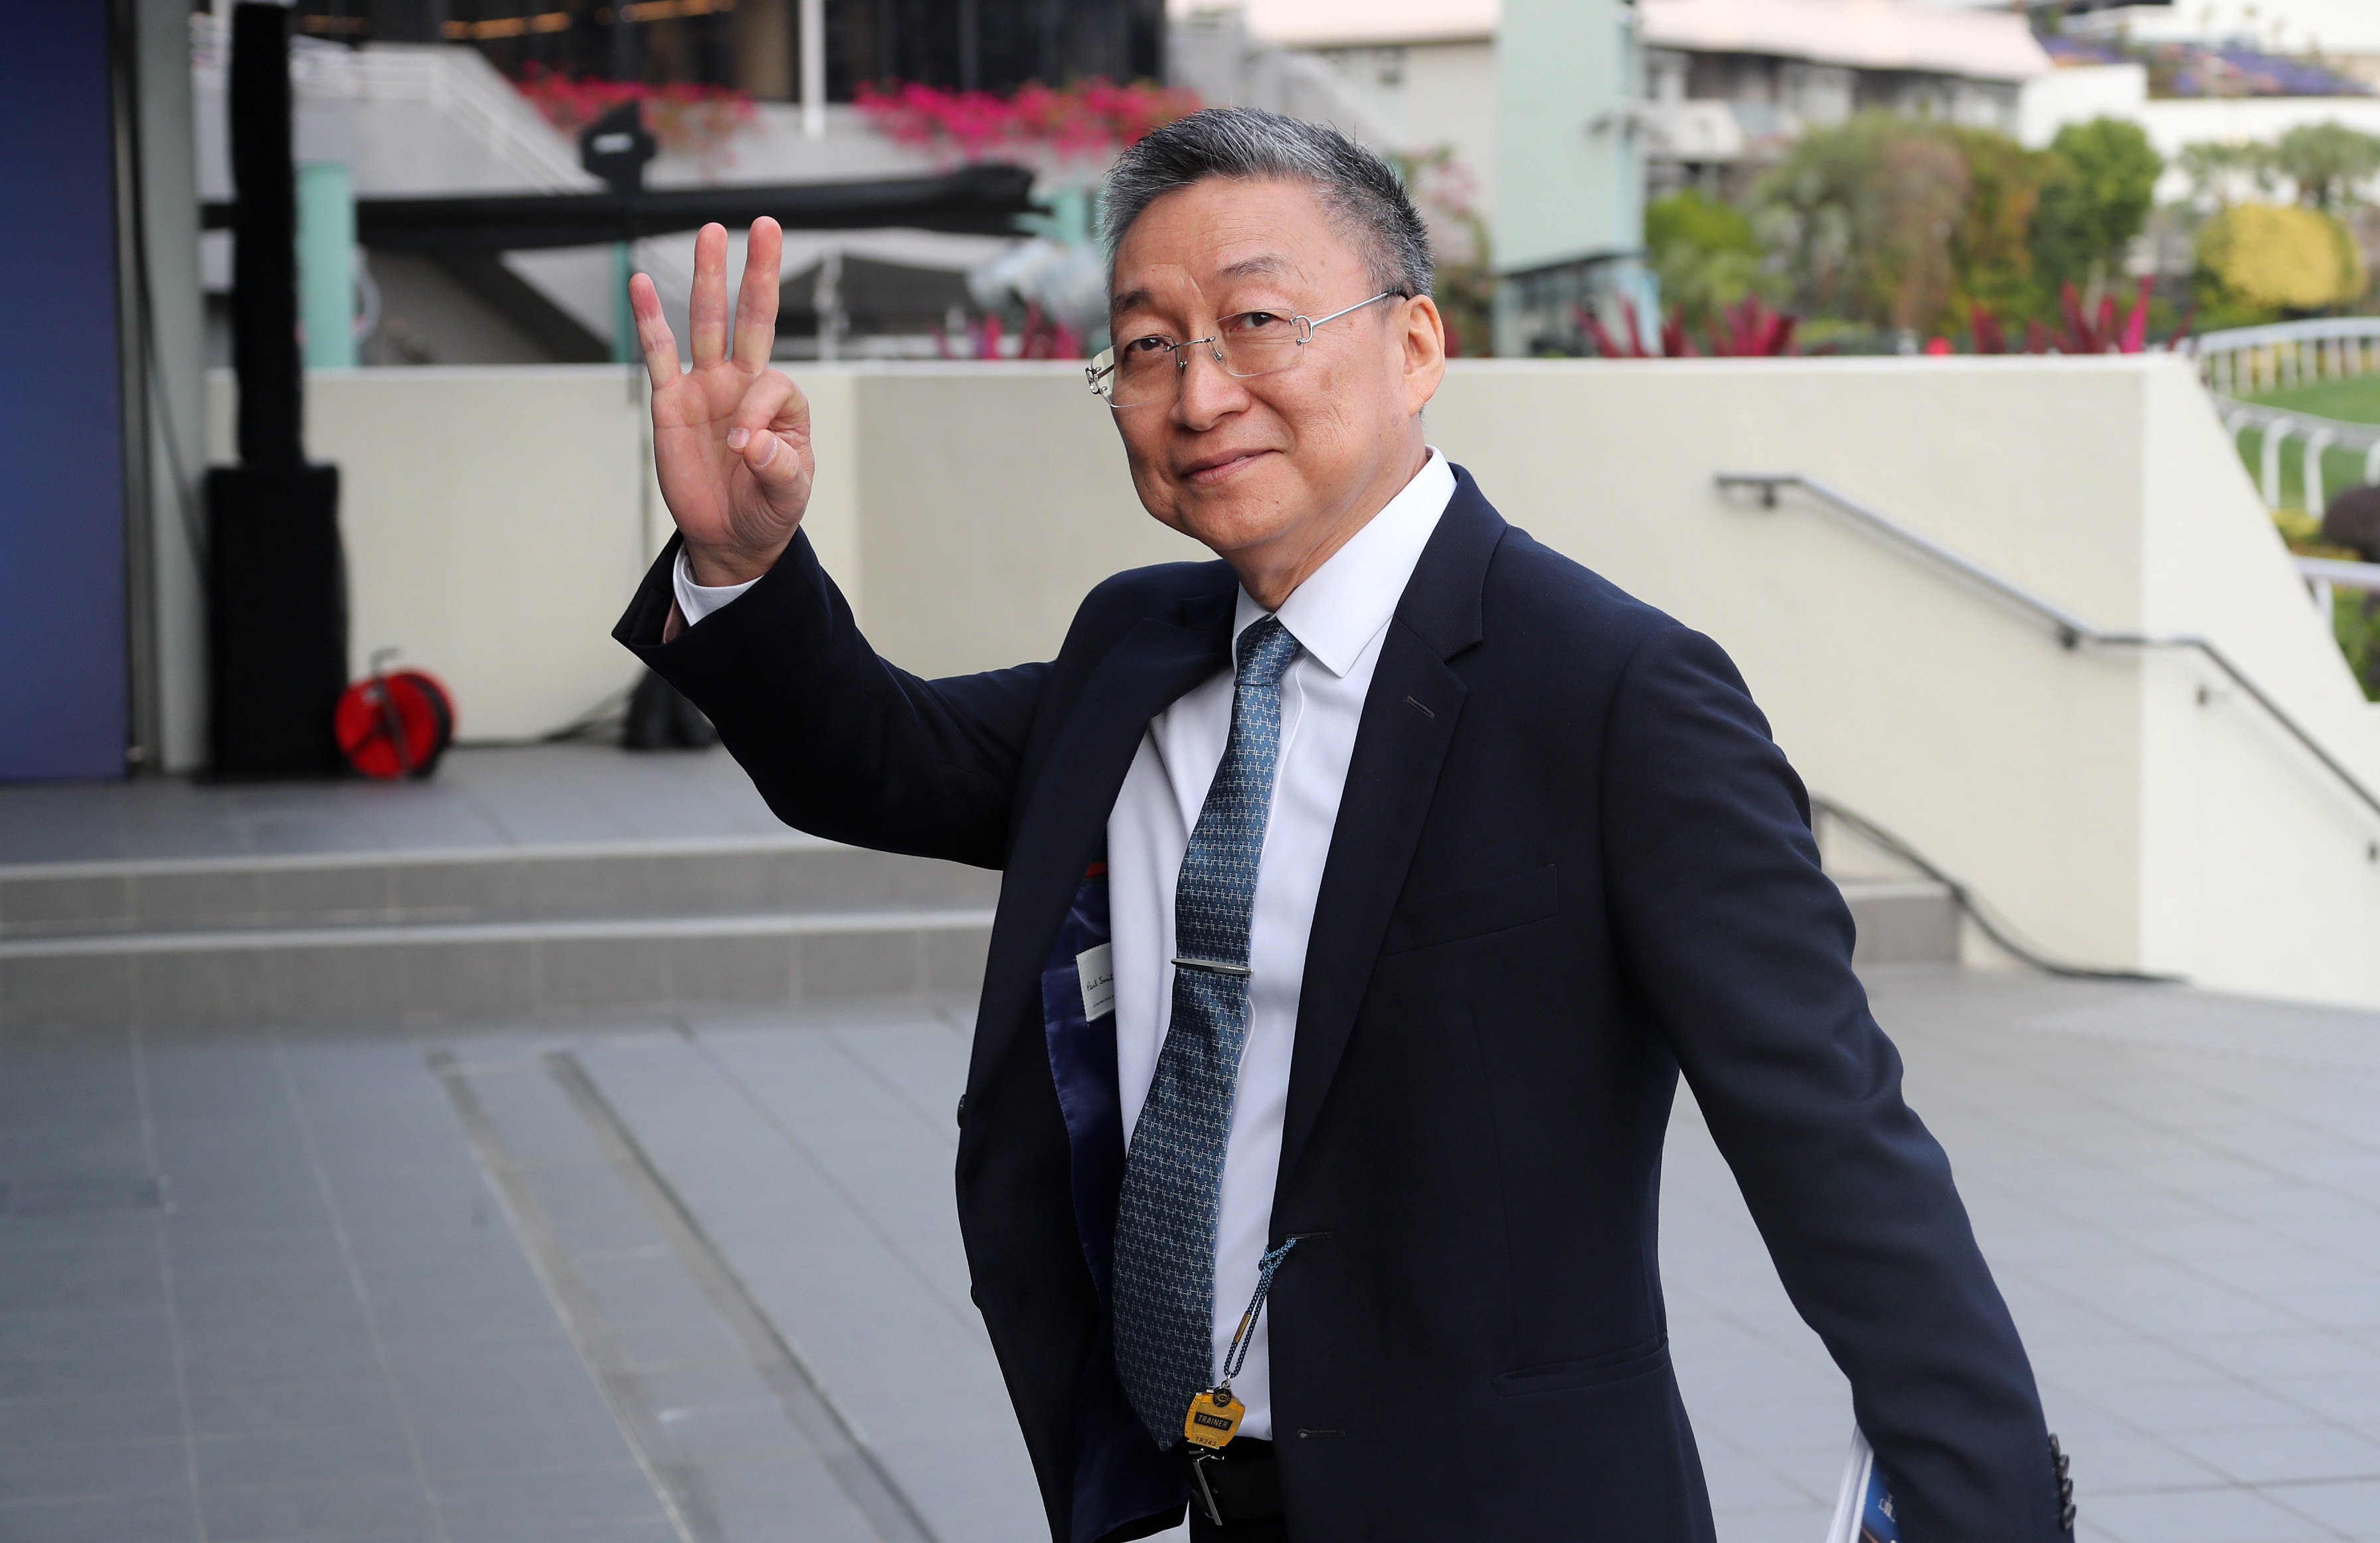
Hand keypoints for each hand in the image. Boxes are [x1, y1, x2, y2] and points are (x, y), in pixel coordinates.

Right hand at [632, 218, 810, 585]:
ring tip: (711, 232)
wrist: (731, 537)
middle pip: (752, 318)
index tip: (743, 451)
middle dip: (759, 273)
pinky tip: (640, 283)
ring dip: (709, 279)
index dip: (757, 415)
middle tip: (765, 225)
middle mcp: (744, 383)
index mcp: (781, 403)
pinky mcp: (671, 401)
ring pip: (707, 323)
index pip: (771, 384)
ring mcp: (706, 387)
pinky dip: (649, 319)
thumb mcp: (788, 495)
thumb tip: (750, 443)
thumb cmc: (767, 510)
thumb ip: (778, 468)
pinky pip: (658, 353)